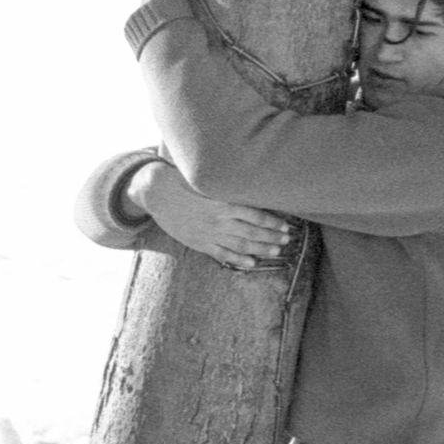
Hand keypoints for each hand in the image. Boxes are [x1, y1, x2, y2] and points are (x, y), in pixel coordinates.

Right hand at [126, 162, 297, 270]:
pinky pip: (223, 255)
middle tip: (287, 239)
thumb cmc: (183, 181)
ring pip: (241, 245)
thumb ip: (227, 187)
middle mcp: (219, 221)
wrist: (156, 193)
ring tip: (276, 250)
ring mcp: (210, 234)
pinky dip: (239, 260)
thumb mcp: (208, 181)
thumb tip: (249, 184)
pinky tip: (252, 263)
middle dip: (272, 237)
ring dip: (261, 249)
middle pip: (252, 232)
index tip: (285, 225)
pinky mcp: (200, 243)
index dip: (272, 222)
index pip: (254, 215)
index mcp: (222, 204)